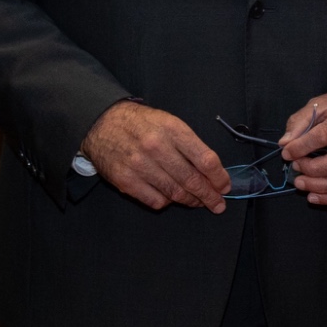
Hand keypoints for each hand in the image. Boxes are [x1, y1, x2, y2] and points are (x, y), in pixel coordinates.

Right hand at [81, 101, 227, 212]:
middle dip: (209, 195)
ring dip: (191, 201)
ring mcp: (139, 165)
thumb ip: (190, 145)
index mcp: (172, 129)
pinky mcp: (125, 180)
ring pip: (175, 193)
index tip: (225, 186)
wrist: (102, 123)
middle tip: (218, 203)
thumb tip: (212, 171)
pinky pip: (155, 201)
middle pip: (192, 180)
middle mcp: (156, 147)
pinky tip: (172, 198)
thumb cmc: (141, 123)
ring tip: (198, 202)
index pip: (205, 159)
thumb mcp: (169, 122)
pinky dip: (168, 203)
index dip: (219, 177)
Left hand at [281, 89, 326, 205]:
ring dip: (322, 188)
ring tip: (302, 184)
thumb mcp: (322, 103)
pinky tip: (315, 196)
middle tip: (296, 168)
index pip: (326, 135)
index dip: (302, 147)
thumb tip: (285, 143)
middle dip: (313, 170)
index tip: (287, 153)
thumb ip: (301, 121)